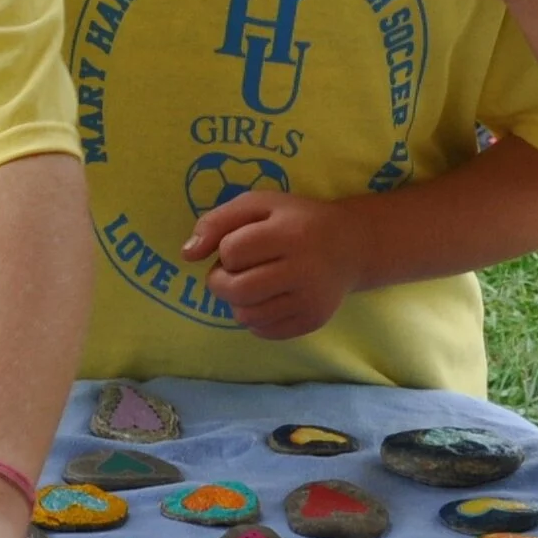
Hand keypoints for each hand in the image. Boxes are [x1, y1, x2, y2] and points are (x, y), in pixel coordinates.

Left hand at [182, 187, 373, 336]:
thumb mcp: (258, 205)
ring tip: (250, 284)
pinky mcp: (314, 320)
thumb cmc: (296, 220)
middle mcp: (304, 268)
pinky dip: (255, 318)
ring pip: (247, 315)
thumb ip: (216, 222)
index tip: (239, 246)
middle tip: (230, 273)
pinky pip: (264, 331)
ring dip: (236, 302)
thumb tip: (187, 255)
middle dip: (220, 283)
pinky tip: (267, 299)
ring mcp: (311, 299)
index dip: (225, 250)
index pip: (232, 251)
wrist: (350, 246)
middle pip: (237, 290)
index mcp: (289, 233)